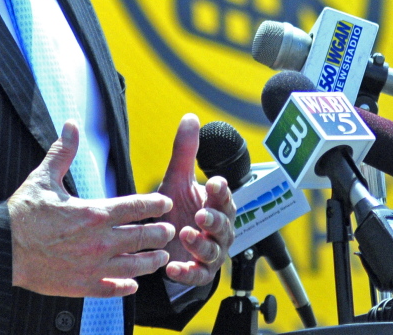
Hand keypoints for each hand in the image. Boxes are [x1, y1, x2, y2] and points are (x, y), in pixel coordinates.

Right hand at [8, 121, 175, 296]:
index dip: (155, 204)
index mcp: (94, 212)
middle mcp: (100, 241)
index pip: (137, 206)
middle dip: (160, 232)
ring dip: (152, 261)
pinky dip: (127, 287)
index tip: (166, 202)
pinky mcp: (82, 286)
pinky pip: (113, 289)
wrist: (1, 250)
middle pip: (143, 236)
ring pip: (135, 266)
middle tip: (170, 230)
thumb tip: (70, 124)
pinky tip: (133, 285)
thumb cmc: (22, 214)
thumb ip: (62, 152)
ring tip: (161, 257)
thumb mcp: (43, 178)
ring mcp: (93, 266)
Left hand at [156, 114, 235, 286]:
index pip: (225, 197)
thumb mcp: (178, 180)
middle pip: (225, 225)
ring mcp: (211, 253)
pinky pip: (198, 275)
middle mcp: (219, 230)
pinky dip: (187, 272)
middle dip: (215, 219)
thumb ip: (185, 151)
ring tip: (186, 233)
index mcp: (217, 206)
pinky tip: (172, 266)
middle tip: (201, 213)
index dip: (221, 191)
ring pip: (214, 251)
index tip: (214, 183)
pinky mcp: (198, 272)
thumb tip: (190, 117)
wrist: (167, 244)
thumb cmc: (178, 210)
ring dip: (202, 243)